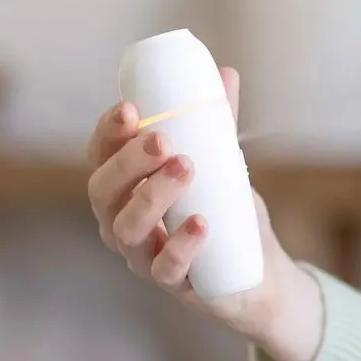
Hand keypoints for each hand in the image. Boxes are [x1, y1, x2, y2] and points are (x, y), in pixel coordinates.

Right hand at [87, 67, 322, 360]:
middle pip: (102, 192)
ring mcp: (144, 258)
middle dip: (128, 162)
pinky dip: (181, 246)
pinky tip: (202, 223)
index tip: (132, 108)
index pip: (100, 157)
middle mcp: (123, 224)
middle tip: (163, 141)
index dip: (108, 133)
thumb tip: (225, 73)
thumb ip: (218, 125)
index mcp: (125, 190)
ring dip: (152, 196)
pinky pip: (165, 270)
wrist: (260, 273)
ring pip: (127, 230)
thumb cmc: (228, 216)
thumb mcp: (222, 167)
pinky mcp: (176, 286)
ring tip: (187, 168)